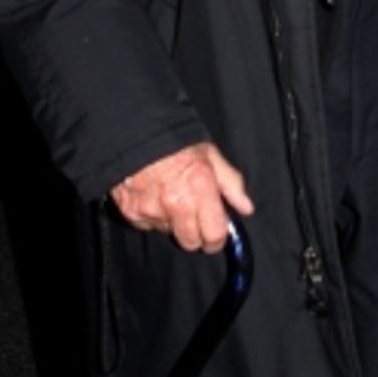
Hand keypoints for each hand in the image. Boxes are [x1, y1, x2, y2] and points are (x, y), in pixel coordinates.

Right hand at [111, 142, 253, 253]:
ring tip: (170, 199)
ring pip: (168, 233)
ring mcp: (152, 210)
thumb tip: (246, 208)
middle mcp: (176, 204)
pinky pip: (146, 226)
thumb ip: (231, 184)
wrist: (135, 134)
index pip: (214, 235)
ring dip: (172, 223)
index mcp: (200, 189)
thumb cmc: (174, 142)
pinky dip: (152, 217)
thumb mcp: (211, 155)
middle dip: (196, 235)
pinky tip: (153, 197)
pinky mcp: (132, 212)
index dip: (217, 240)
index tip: (215, 237)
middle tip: (194, 218)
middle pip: (191, 242)